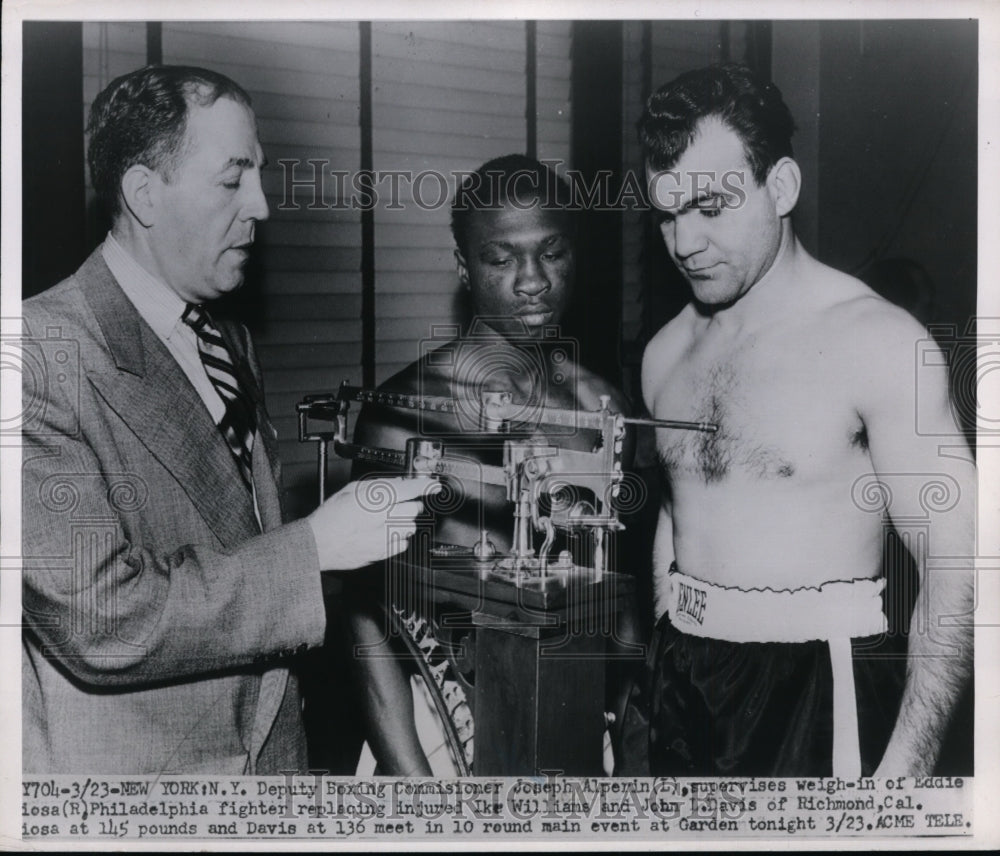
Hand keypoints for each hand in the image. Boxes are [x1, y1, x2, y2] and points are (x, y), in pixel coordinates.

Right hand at [308, 476, 438, 570]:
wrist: (317, 544)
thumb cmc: (330, 517)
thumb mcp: (350, 490)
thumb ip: (377, 486)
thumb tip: (397, 484)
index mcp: (374, 499)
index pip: (410, 490)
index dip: (426, 487)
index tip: (433, 486)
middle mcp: (382, 518)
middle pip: (414, 510)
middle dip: (410, 504)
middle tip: (398, 503)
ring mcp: (383, 537)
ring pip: (410, 527)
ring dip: (405, 521)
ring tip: (388, 520)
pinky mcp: (382, 553)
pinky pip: (403, 543)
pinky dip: (399, 537)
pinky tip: (385, 533)